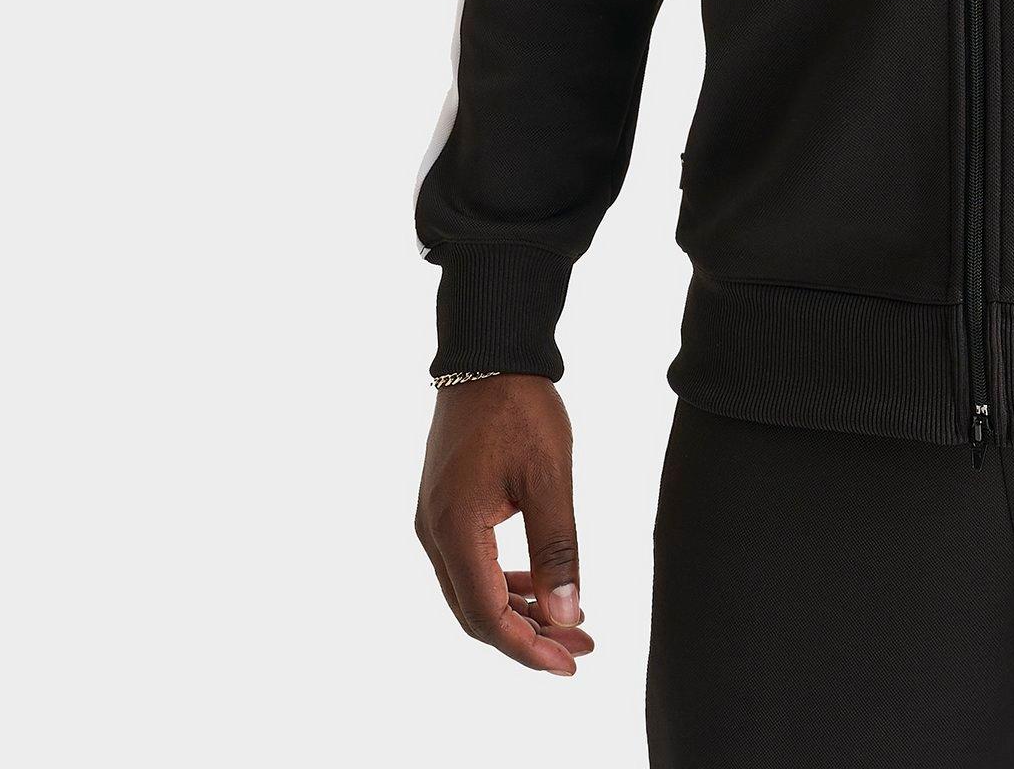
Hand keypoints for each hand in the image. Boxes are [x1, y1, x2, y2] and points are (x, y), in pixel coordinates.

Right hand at [414, 375, 594, 674]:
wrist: (489, 353)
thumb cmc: (521, 408)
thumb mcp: (550, 477)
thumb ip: (558, 548)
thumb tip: (567, 614)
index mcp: (455, 530)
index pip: (486, 615)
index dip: (527, 647)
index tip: (569, 661)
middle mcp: (434, 533)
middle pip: (476, 611)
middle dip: (527, 637)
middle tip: (578, 648)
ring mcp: (434, 520)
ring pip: (473, 590)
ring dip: (518, 611)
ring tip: (568, 623)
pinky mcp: (445, 506)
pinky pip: (471, 563)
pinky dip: (505, 581)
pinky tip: (539, 586)